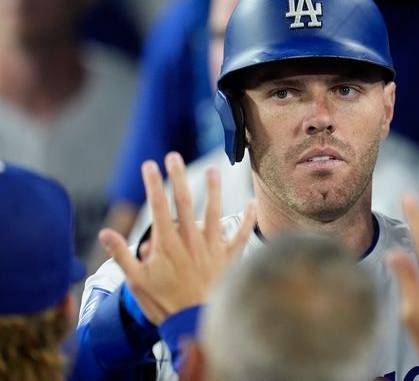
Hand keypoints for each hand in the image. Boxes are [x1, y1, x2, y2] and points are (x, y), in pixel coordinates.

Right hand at [98, 152, 256, 324]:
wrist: (194, 322)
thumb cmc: (164, 303)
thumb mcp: (136, 281)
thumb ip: (122, 255)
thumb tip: (105, 232)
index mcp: (167, 243)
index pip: (158, 206)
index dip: (153, 184)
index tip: (149, 164)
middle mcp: (191, 240)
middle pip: (185, 202)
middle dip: (178, 177)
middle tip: (174, 156)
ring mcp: (211, 247)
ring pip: (213, 212)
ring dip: (213, 189)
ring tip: (214, 169)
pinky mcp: (228, 257)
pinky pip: (239, 235)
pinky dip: (246, 220)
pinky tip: (252, 203)